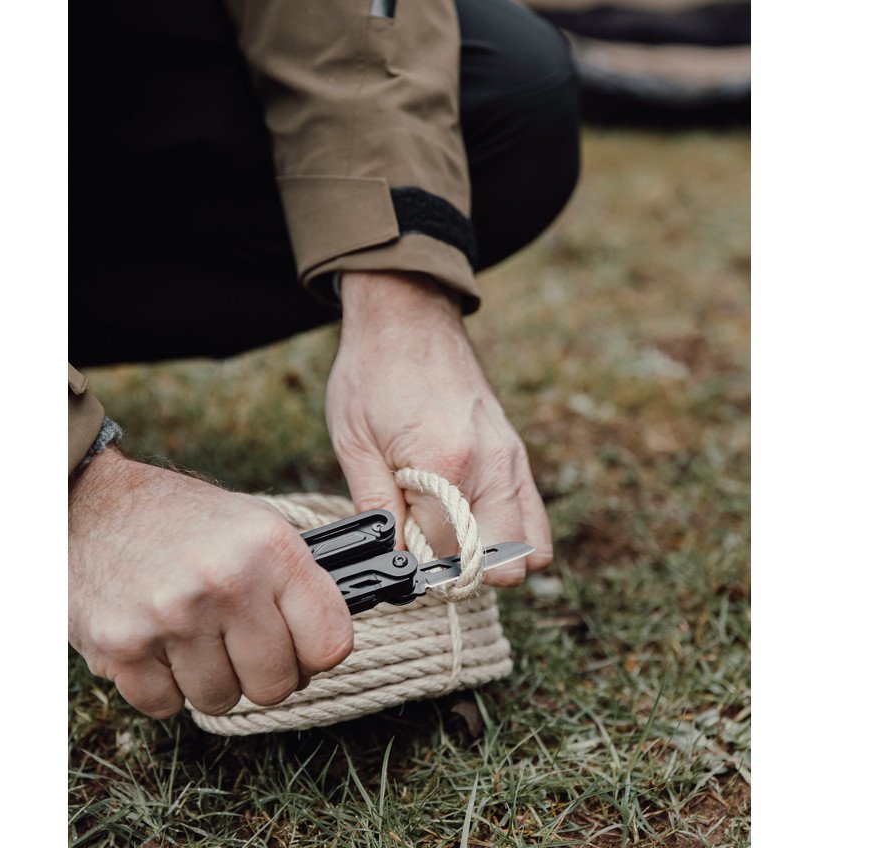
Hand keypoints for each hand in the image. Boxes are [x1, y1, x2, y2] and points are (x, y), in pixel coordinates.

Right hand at [69, 448, 353, 718]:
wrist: (93, 504)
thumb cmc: (182, 518)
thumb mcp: (254, 525)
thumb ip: (295, 582)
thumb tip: (328, 645)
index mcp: (271, 548)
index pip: (331, 642)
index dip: (317, 652)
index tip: (302, 646)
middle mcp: (227, 582)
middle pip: (275, 685)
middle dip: (262, 672)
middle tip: (241, 644)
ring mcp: (172, 617)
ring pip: (221, 700)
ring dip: (211, 680)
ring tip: (196, 636)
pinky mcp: (123, 647)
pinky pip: (166, 706)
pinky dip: (165, 686)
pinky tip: (160, 644)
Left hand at [326, 272, 552, 584]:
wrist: (408, 317)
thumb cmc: (373, 373)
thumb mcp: (354, 442)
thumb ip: (377, 507)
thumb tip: (396, 558)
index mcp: (446, 463)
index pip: (450, 555)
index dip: (421, 566)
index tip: (400, 548)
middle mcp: (493, 465)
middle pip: (505, 562)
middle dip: (467, 570)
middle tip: (427, 548)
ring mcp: (512, 458)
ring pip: (530, 545)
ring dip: (493, 553)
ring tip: (448, 533)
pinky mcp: (516, 452)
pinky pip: (533, 514)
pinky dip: (510, 531)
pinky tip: (470, 517)